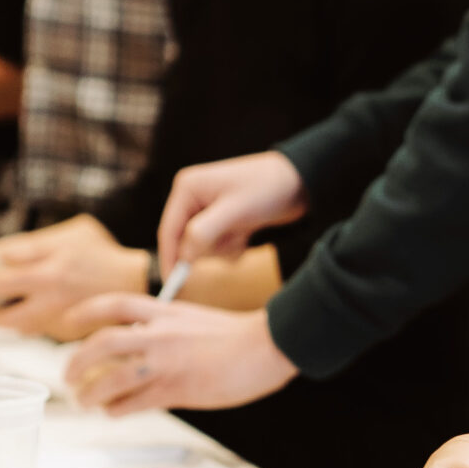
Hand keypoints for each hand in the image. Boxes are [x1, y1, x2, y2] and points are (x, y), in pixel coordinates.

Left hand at [0, 215, 149, 339]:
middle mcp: (52, 284)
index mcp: (53, 255)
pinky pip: (31, 329)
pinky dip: (18, 324)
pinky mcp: (63, 330)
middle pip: (0, 293)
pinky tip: (13, 316)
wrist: (138, 283)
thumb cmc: (102, 252)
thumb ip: (38, 242)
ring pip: (12, 320)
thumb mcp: (74, 232)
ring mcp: (58, 310)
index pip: (3, 259)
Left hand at [58, 299, 296, 415]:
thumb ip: (166, 328)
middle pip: (102, 343)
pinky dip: (117, 409)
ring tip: (84, 400)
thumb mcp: (193, 319)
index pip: (115, 305)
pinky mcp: (177, 389)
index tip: (68, 321)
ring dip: (91, 392)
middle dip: (77, 360)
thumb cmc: (238, 335)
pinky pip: (134, 402)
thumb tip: (140, 343)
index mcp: (164, 312)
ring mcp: (166, 362)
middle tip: (68, 374)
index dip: (85, 311)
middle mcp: (159, 334)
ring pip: (112, 377)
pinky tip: (113, 412)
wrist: (267, 345)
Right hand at [157, 151, 306, 270]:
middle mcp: (193, 198)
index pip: (168, 230)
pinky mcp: (223, 221)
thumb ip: (204, 232)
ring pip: (203, 247)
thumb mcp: (235, 211)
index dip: (170, 258)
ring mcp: (207, 210)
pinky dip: (232, 246)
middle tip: (234, 238)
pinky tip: (248, 232)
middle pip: (185, 242)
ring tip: (244, 230)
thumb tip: (183, 256)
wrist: (300, 182)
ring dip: (224, 247)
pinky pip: (218, 246)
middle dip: (210, 247)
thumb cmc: (267, 188)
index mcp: (187, 188)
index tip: (173, 285)